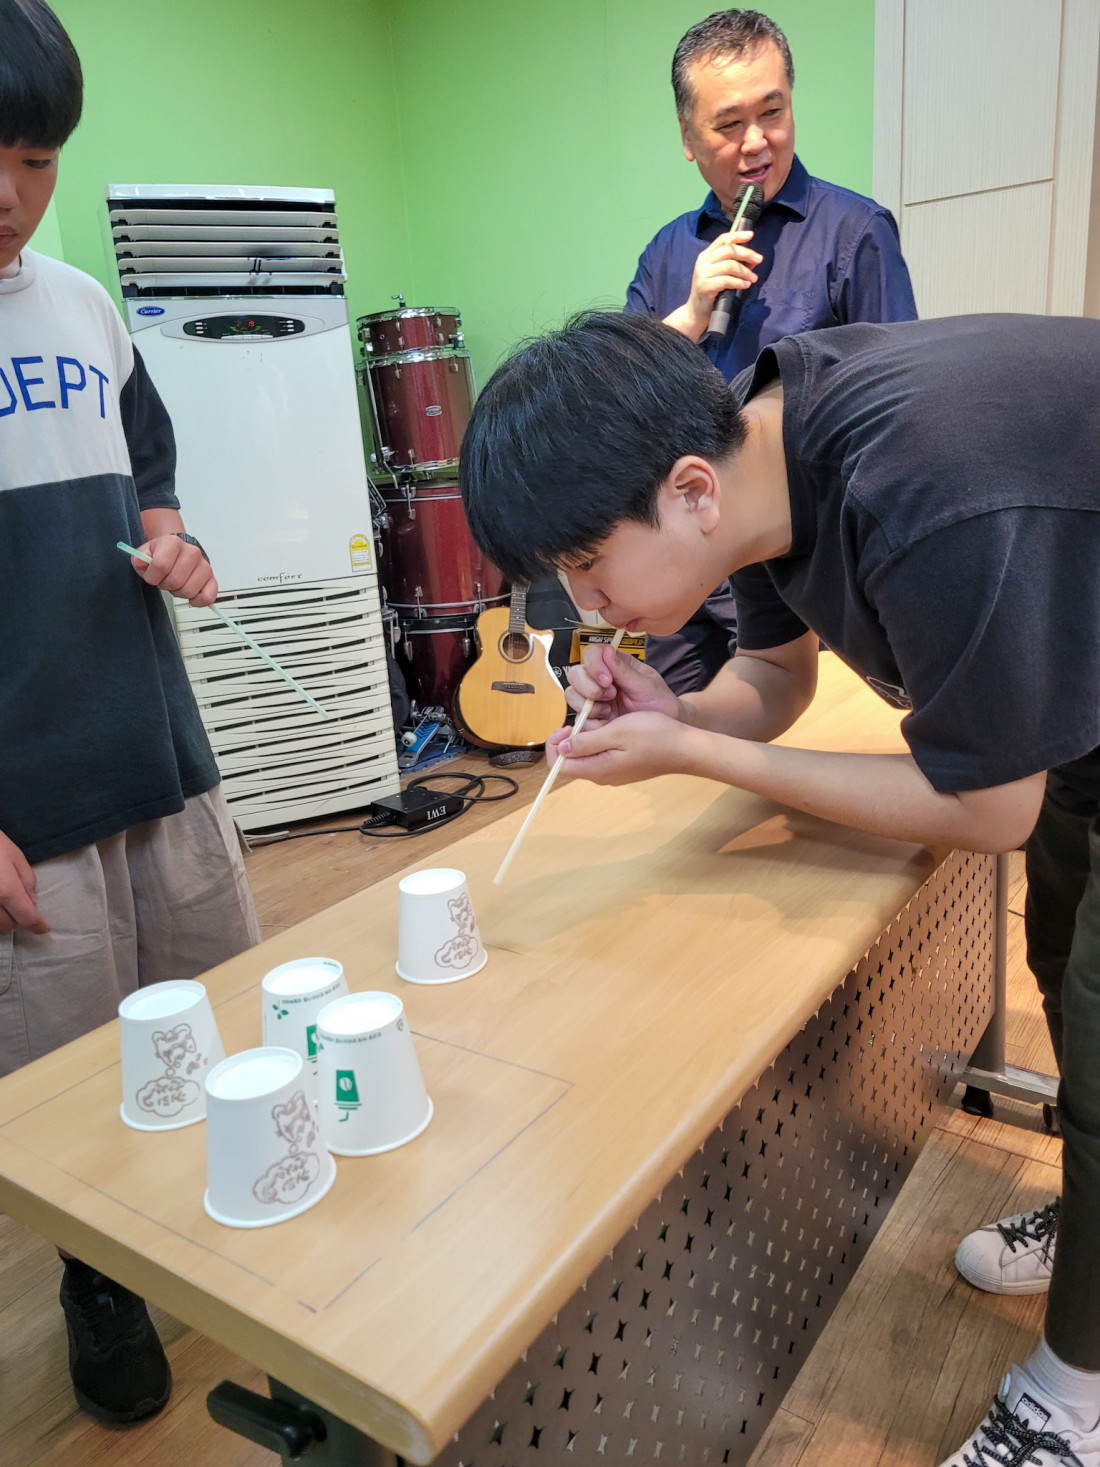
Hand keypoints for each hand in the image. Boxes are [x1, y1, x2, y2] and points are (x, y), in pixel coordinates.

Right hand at [0, 830, 48, 933]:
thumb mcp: (15, 856)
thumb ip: (27, 881)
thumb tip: (31, 902)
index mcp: (6, 890)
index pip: (27, 917)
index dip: (38, 925)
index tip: (44, 928)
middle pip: (7, 925)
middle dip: (15, 917)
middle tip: (16, 902)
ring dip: (0, 916)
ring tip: (1, 897)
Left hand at [130, 535, 217, 606]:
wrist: (177, 551)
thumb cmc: (161, 554)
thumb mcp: (145, 553)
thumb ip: (139, 558)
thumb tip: (140, 561)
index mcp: (174, 543)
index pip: (161, 565)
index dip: (152, 576)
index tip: (152, 576)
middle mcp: (192, 552)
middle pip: (175, 580)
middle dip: (166, 585)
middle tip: (165, 580)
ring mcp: (204, 566)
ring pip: (188, 591)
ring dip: (179, 593)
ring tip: (177, 584)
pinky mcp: (212, 579)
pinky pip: (208, 597)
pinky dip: (197, 601)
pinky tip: (190, 596)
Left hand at [547, 710, 698, 785]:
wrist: (685, 748)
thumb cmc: (655, 736)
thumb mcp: (617, 733)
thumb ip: (587, 742)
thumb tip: (562, 749)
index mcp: (598, 769)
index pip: (558, 765)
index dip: (555, 745)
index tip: (568, 725)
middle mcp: (602, 775)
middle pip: (571, 760)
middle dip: (571, 738)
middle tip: (587, 718)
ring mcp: (613, 772)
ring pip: (586, 755)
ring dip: (587, 736)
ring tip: (603, 719)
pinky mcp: (622, 766)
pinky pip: (601, 754)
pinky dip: (600, 739)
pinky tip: (614, 727)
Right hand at [562, 644, 683, 730]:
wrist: (663, 731)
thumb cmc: (659, 702)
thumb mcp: (646, 685)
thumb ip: (624, 670)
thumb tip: (607, 650)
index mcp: (614, 664)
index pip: (591, 653)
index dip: (594, 665)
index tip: (607, 680)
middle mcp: (599, 679)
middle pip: (575, 674)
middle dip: (589, 687)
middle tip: (610, 696)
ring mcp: (594, 698)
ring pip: (572, 695)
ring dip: (589, 705)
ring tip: (610, 711)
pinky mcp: (592, 717)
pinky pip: (579, 718)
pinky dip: (591, 721)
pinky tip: (608, 723)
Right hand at [679, 229, 762, 337]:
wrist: (696, 311)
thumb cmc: (711, 292)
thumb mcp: (720, 274)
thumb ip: (733, 264)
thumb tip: (753, 259)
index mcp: (706, 255)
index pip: (722, 240)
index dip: (737, 236)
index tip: (750, 235)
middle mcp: (703, 262)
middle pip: (729, 250)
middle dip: (746, 253)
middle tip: (759, 259)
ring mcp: (703, 274)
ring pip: (730, 265)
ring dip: (745, 271)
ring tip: (753, 278)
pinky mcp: (705, 286)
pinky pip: (727, 280)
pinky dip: (739, 282)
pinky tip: (745, 285)